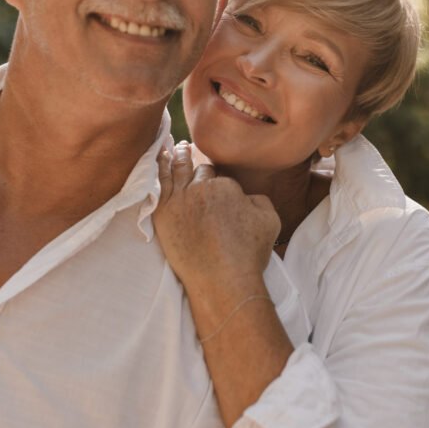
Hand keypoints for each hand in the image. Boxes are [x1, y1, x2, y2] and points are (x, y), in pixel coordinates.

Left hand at [155, 143, 280, 302]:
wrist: (223, 280)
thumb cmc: (248, 253)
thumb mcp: (270, 220)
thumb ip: (258, 200)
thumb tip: (246, 197)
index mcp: (225, 186)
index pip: (218, 175)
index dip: (218, 178)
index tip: (215, 177)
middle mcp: (200, 188)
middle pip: (197, 170)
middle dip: (194, 160)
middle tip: (186, 148)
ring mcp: (178, 201)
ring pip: (176, 170)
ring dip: (175, 156)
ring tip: (174, 147)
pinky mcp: (162, 215)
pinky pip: (158, 185)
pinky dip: (158, 169)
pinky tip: (158, 161)